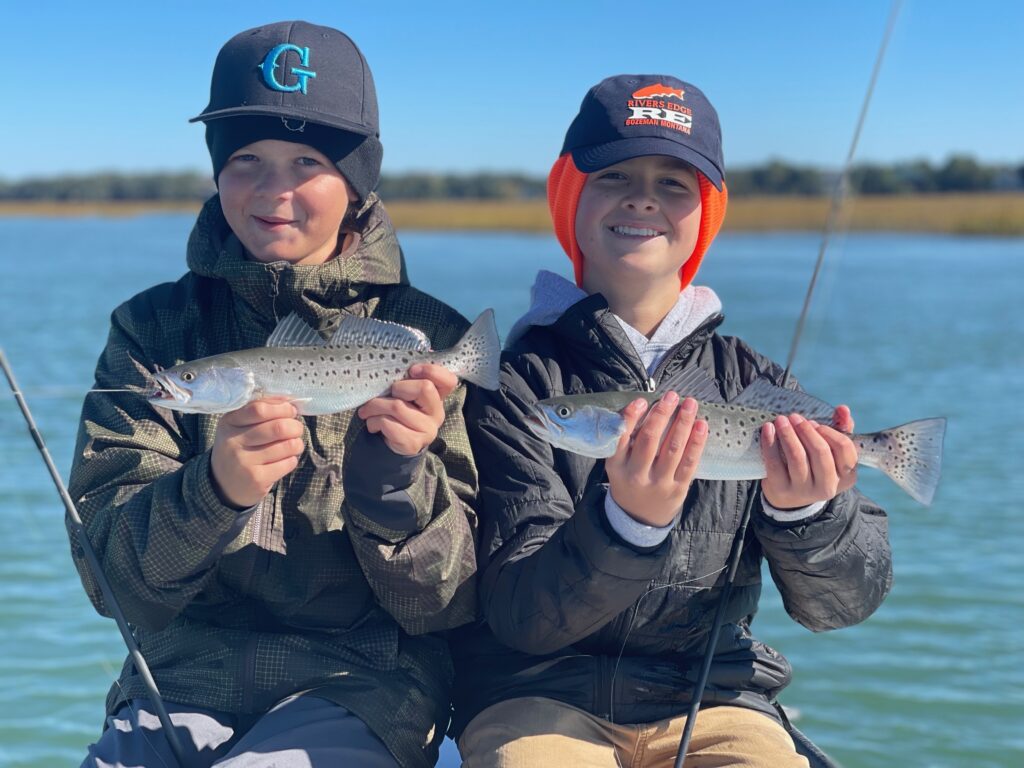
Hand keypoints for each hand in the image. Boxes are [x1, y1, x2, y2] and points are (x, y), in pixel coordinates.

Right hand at [211, 398, 304, 507]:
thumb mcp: (239, 426)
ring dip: (296, 444)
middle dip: (295, 426)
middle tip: (296, 429)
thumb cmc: (239, 448)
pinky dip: (292, 459)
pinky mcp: (257, 480)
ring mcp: (244, 463)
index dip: (282, 408)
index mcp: (229, 423)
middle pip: (278, 428)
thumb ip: (261, 410)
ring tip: (292, 445)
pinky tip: (284, 460)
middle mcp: (233, 442)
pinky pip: (288, 463)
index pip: (259, 409)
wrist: (223, 485)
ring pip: (287, 446)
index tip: (291, 411)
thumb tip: (288, 400)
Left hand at [357, 363, 458, 455]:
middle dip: (398, 387)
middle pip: (424, 387)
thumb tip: (407, 354)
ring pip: (398, 406)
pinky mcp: (414, 443)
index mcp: (438, 396)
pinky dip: (374, 422)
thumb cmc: (396, 409)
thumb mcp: (403, 391)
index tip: (412, 370)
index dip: (432, 370)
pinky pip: (389, 424)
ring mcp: (428, 430)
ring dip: (375, 406)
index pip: (449, 380)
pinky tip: (373, 425)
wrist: (390, 442)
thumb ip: (407, 376)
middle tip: (385, 394)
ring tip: (368, 411)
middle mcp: (437, 413)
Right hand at [605, 392, 707, 526]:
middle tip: (672, 396)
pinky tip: (701, 425)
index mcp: (617, 466)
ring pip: (673, 449)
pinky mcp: (678, 489)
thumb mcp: (617, 465)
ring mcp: (659, 483)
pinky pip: (689, 463)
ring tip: (690, 404)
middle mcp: (637, 475)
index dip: (632, 417)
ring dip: (683, 423)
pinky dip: (697, 442)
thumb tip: (643, 407)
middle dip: (662, 414)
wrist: (638, 518)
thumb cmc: (628, 482)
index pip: (622, 438)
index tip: (642, 400)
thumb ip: (626, 442)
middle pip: (650, 440)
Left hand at [760, 405, 858, 509]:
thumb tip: (843, 408)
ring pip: (797, 457)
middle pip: (820, 452)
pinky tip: (767, 429)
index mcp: (846, 476)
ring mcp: (804, 490)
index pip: (844, 448)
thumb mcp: (830, 451)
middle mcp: (828, 486)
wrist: (789, 495)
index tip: (815, 423)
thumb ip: (841, 428)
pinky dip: (769, 443)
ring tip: (781, 420)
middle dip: (806, 430)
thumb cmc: (814, 465)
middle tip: (794, 417)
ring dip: (788, 434)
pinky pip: (775, 463)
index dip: (829, 432)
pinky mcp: (782, 490)